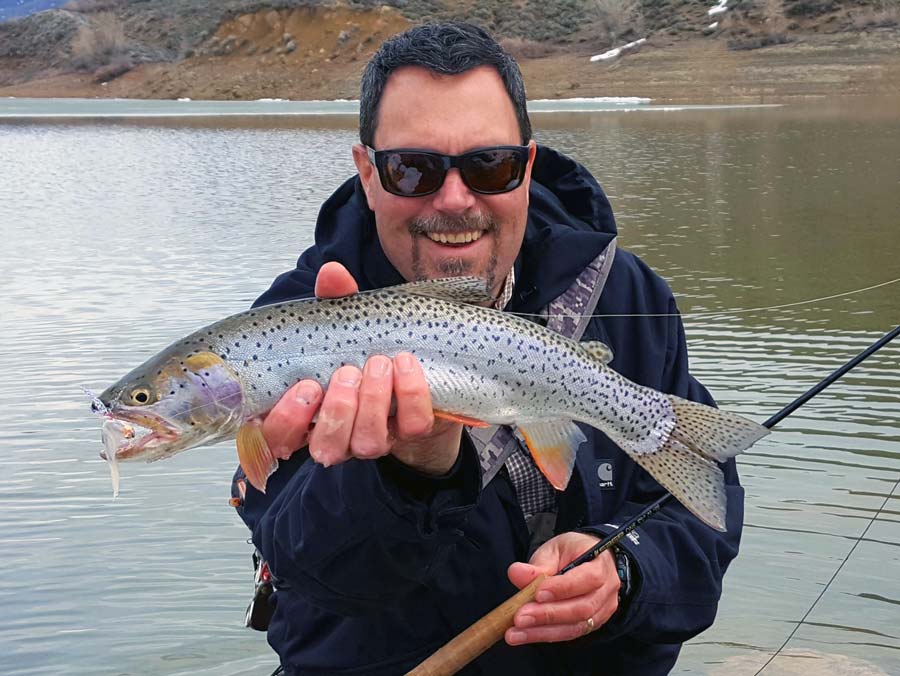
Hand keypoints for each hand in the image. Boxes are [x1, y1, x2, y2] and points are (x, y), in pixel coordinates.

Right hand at [261, 262, 462, 473]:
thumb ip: (334, 301)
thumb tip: (331, 273)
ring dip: (372, 402)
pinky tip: (405, 364)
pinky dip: (411, 393)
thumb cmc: (366, 351)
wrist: (420, 370)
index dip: (286, 421)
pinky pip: (412, 425)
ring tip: (378, 363)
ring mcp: (375, 438)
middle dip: (337, 409)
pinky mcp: (413, 432)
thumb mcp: (345, 325)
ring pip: (367, 442)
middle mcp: (338, 435)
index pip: (278, 438)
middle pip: (325, 447)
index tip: (305, 386)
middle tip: (347, 372)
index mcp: (307, 414)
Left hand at [505, 532, 619, 644]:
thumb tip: (516, 573)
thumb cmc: (571, 553)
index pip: (588, 578)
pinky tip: (525, 635)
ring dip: (542, 631)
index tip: (537, 593)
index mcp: (601, 563)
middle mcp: (607, 590)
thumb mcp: (554, 550)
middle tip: (520, 617)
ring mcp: (603, 610)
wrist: (587, 562)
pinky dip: (545, 635)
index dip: (562, 588)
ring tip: (516, 633)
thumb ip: (538, 565)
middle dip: (548, 615)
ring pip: (575, 627)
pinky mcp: (592, 624)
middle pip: (581, 608)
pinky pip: (570, 634)